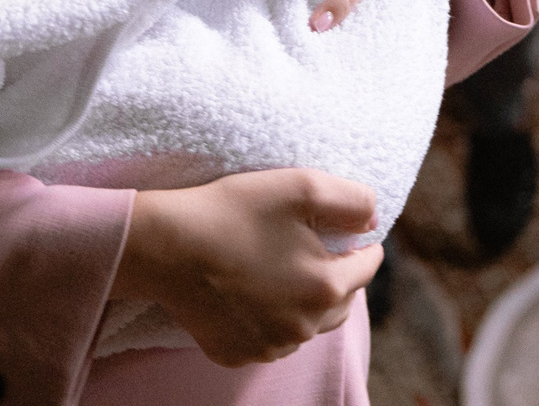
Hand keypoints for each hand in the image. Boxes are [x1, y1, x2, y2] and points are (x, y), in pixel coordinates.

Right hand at [111, 169, 380, 366]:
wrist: (166, 246)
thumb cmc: (234, 212)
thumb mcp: (302, 187)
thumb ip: (352, 200)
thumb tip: (373, 219)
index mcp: (325, 289)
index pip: (367, 268)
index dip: (363, 246)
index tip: (353, 234)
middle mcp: (302, 328)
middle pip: (340, 303)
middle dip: (337, 277)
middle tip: (319, 251)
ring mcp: (267, 346)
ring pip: (304, 325)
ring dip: (303, 302)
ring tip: (283, 271)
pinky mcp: (235, 352)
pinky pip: (267, 338)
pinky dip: (268, 319)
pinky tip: (252, 293)